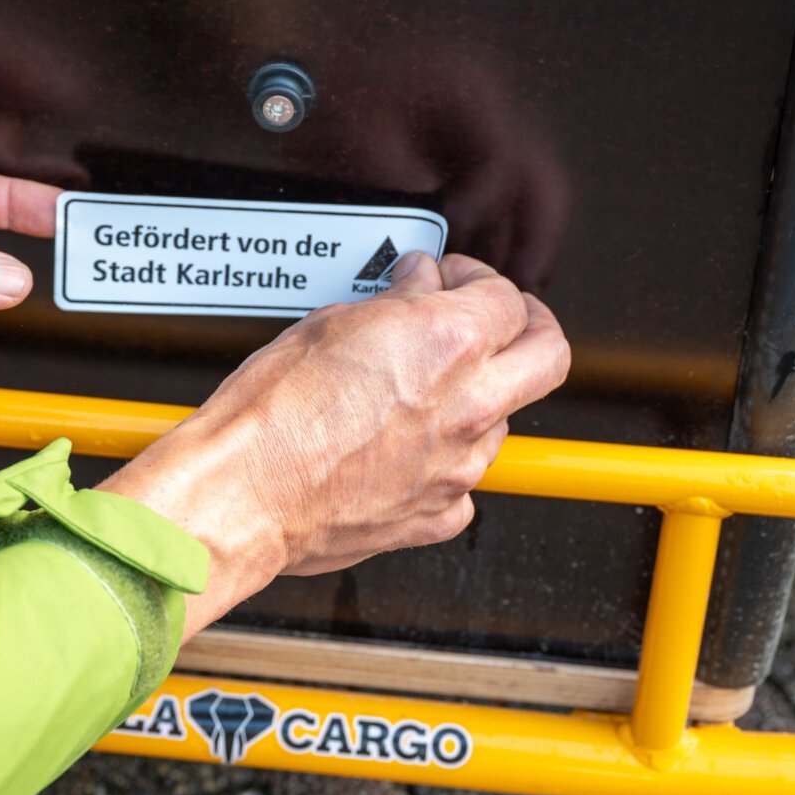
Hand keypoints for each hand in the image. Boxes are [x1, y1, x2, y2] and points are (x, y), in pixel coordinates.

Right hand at [99, 252, 568, 637]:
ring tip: (429, 385)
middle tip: (498, 316)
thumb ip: (393, 303)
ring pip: (505, 420)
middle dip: (530, 327)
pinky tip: (407, 446)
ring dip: (479, 396)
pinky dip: (444, 461)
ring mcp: (459, 465)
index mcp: (449, 343)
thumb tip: (414, 289)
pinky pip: (464, 481)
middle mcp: (470, 404)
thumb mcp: (330, 323)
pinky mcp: (437, 514)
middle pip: (550, 354)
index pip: (508, 298)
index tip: (454, 280)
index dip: (480, 280)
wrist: (244, 492)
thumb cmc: (271, 414)